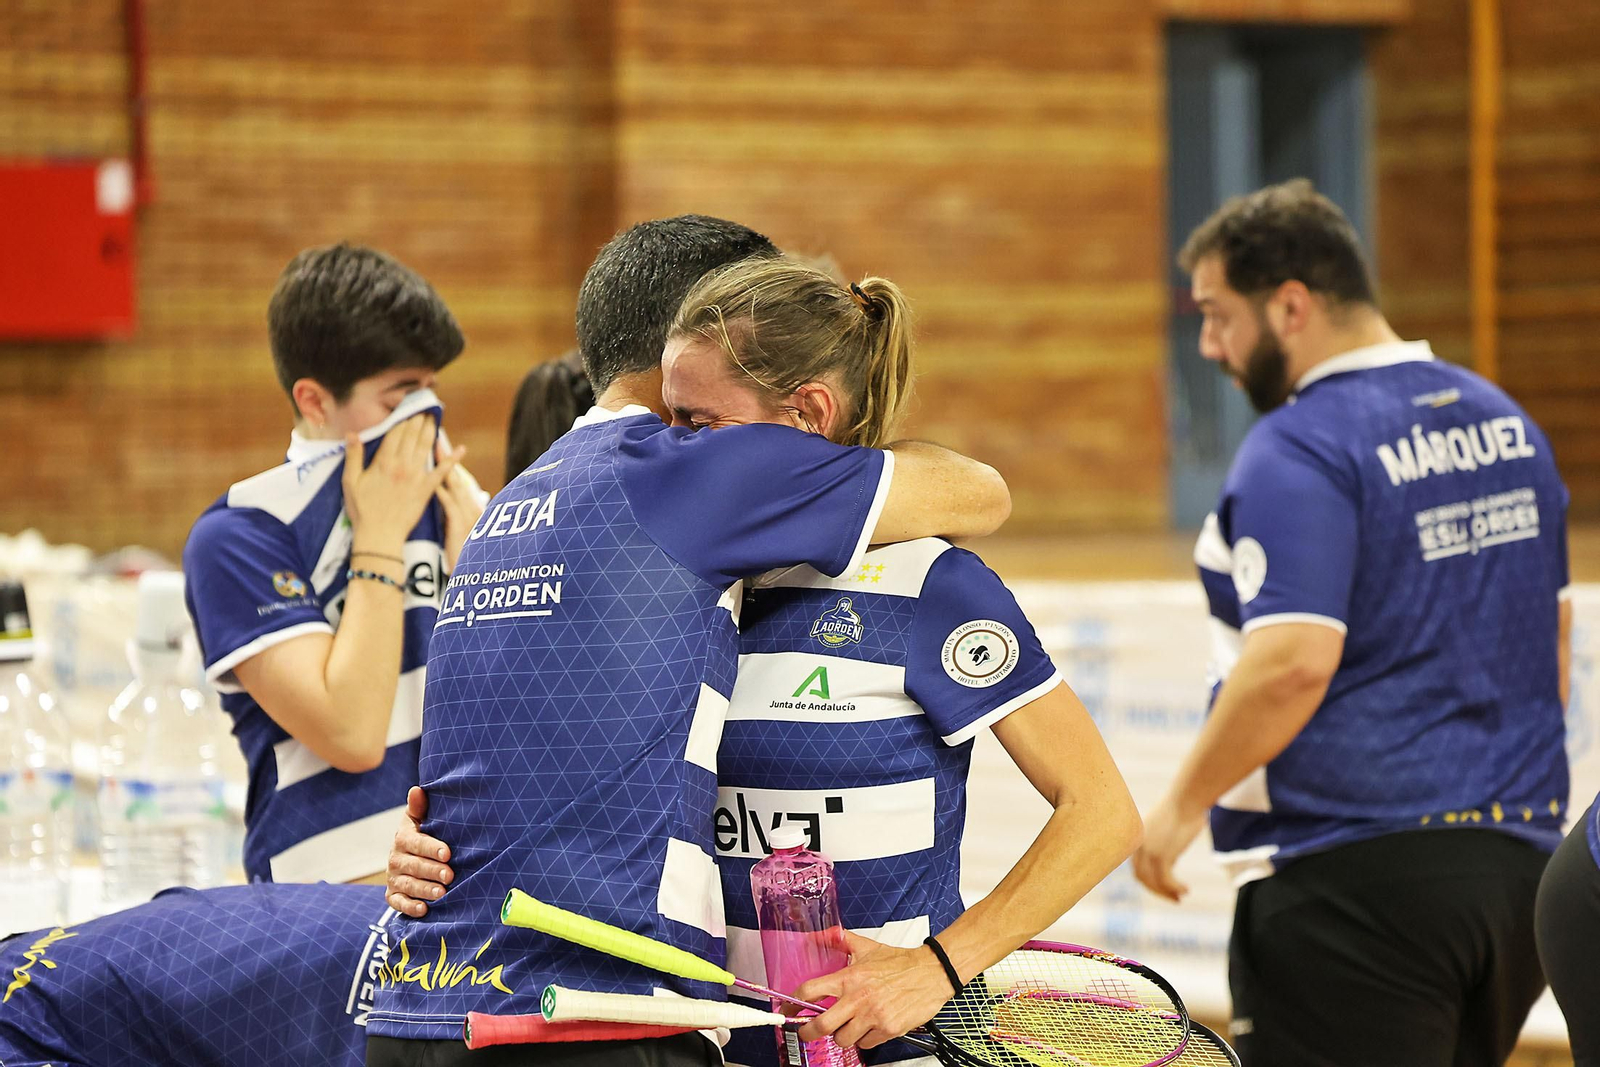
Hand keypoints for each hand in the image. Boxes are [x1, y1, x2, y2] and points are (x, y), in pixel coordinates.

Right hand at [342, 414, 458, 555]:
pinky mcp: (427, 489)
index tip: (407, 406)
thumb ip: (353, 456)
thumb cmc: (362, 510)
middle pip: (412, 435)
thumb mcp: (350, 482)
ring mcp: (416, 476)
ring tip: (435, 416)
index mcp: (383, 462)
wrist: (379, 535)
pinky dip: (452, 459)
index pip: (395, 432)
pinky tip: (461, 449)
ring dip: (432, 430)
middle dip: (418, 419)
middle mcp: (402, 465)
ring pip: (426, 447)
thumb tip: (353, 433)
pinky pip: (443, 471)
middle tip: (424, 406)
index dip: (402, 417)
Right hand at [386, 786, 455, 916]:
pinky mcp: (393, 895)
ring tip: (441, 893)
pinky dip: (409, 907)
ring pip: (408, 885)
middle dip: (432, 871)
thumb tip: (417, 789)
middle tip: (449, 875)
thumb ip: (419, 807)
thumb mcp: (419, 819)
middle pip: (413, 866)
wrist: (410, 855)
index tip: (448, 853)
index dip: (431, 848)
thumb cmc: (423, 834)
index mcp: (403, 838)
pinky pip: (397, 903)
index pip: (416, 843)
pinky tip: (423, 909)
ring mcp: (394, 878)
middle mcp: (396, 858)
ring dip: (424, 889)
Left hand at [433, 436, 482, 571]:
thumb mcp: (466, 534)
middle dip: (446, 455)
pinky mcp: (461, 526)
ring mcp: (468, 515)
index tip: (438, 444)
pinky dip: (442, 491)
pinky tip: (434, 480)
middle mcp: (473, 508)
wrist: (476, 578)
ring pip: (455, 484)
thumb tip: (454, 503)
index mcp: (473, 508)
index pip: (459, 479)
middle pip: (457, 475)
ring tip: (434, 448)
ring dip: (444, 465)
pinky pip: (450, 504)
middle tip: (436, 435)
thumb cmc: (467, 559)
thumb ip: (460, 517)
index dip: (449, 461)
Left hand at [794, 931, 955, 1049]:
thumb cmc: (900, 962)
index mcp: (849, 977)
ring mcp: (872, 1016)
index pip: (810, 991)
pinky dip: (863, 1039)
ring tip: (847, 1025)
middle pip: (820, 1025)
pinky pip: (865, 1044)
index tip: (788, 1008)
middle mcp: (858, 998)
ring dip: (841, 1035)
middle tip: (806, 1031)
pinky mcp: (887, 1029)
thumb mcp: (867, 947)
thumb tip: (819, 935)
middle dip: (807, 1032)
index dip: (793, 1002)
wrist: (931, 972)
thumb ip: (841, 940)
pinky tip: (868, 1027)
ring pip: (842, 1039)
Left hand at [1131, 796, 1205, 902]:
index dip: (1148, 881)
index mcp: (1138, 839)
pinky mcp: (1161, 856)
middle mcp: (1139, 846)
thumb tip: (1170, 855)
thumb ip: (1163, 842)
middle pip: (1141, 877)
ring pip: (1153, 882)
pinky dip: (1175, 888)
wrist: (1187, 799)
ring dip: (1166, 893)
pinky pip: (1166, 881)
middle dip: (1157, 890)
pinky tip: (1185, 890)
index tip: (1164, 889)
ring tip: (1180, 897)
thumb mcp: (1167, 827)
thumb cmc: (1183, 808)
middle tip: (1174, 898)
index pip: (1137, 867)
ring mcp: (1149, 852)